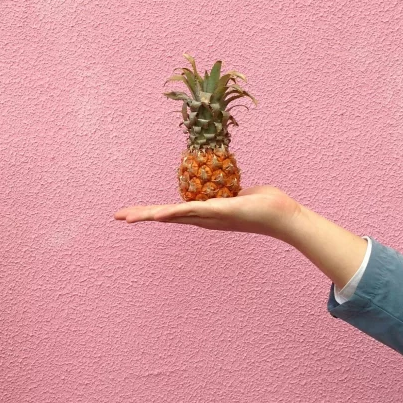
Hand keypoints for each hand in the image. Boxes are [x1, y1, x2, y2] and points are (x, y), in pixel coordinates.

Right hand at [114, 186, 300, 239]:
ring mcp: (210, 217)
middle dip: (140, 216)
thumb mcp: (243, 193)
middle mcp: (204, 218)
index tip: (130, 212)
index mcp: (205, 213)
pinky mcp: (221, 212)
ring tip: (128, 218)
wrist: (286, 217)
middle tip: (117, 216)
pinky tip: (158, 216)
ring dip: (149, 216)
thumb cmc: (268, 205)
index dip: (151, 211)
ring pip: (174, 215)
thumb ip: (231, 189)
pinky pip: (193, 211)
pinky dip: (174, 214)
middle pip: (165, 216)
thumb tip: (231, 184)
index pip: (172, 211)